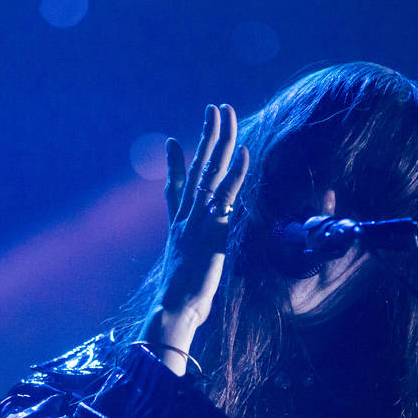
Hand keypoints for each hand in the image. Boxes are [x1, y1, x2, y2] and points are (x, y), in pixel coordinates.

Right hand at [139, 104, 249, 373]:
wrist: (174, 308)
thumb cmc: (180, 299)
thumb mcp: (185, 272)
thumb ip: (188, 257)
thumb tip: (189, 259)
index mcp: (178, 227)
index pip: (175, 188)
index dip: (175, 164)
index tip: (174, 142)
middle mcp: (186, 217)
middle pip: (198, 168)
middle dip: (207, 137)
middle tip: (213, 109)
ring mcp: (197, 220)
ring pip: (210, 171)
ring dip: (219, 140)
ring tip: (224, 113)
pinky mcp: (212, 229)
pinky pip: (225, 195)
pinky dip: (234, 174)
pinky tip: (243, 153)